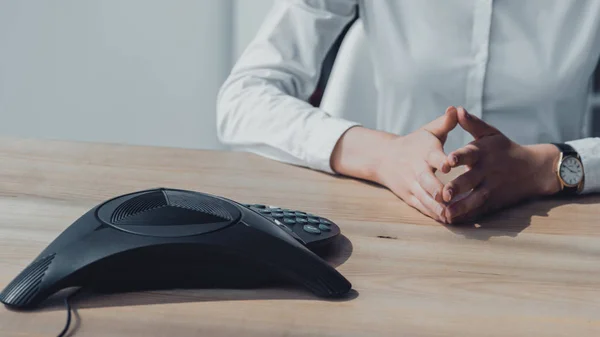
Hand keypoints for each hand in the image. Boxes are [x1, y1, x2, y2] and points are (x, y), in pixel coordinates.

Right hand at [372, 107, 458, 221]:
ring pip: (425, 198)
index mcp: (424, 152)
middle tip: (452, 198)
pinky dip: (433, 214)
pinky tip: (447, 220)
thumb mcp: (428, 130)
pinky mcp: (410, 197)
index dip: (441, 161)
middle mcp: (417, 170)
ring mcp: (412, 185)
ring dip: (438, 207)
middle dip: (439, 191)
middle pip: (427, 182)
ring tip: (452, 215)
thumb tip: (456, 109)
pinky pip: (422, 207)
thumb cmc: (414, 143)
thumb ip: (445, 122)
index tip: (450, 166)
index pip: (433, 156)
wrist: (384, 158)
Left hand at [441, 107, 560, 223]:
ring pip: (475, 199)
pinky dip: (467, 217)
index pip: (470, 154)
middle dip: (457, 187)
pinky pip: (479, 210)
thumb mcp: (491, 134)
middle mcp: (487, 171)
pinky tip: (453, 222)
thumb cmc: (505, 148)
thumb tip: (457, 109)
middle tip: (443, 193)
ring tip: (446, 214)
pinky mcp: (493, 202)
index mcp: (483, 153)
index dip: (459, 158)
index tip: (447, 161)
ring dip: (461, 207)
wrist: (533, 169)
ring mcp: (490, 188)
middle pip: (470, 180)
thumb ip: (472, 124)